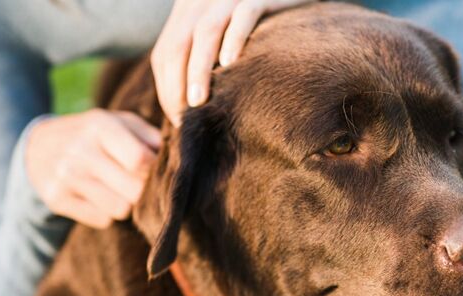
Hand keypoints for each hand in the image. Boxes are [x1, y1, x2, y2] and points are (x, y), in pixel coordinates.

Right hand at [26, 109, 160, 228]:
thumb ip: (151, 136)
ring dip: (126, 203)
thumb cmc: (93, 134)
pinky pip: (103, 220)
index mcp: (100, 126)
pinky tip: (97, 196)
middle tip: (137, 182)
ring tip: (116, 188)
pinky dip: (106, 213)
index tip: (153, 169)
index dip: (154, 170)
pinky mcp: (57, 199)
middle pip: (134, 189)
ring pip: (121, 209)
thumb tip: (180, 155)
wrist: (38, 147)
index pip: (140, 160)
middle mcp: (81, 151)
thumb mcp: (119, 122)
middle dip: (142, 189)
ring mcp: (66, 176)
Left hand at [151, 0, 315, 125]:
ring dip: (198, 69)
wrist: (296, 2)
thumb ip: (206, 63)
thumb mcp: (224, 44)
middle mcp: (205, 1)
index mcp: (190, 12)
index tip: (178, 118)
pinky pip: (244, 14)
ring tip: (199, 102)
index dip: (167, 86)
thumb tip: (191, 109)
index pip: (166, 52)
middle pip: (179, 42)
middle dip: (177, 82)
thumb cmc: (264, 32)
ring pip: (206, 30)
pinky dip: (234, 39)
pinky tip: (230, 64)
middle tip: (184, 117)